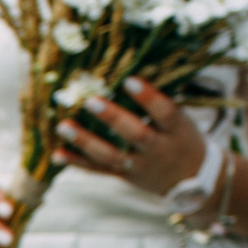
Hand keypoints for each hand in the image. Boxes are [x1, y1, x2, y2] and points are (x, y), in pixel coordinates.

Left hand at [55, 78, 207, 198]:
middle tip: (90, 101)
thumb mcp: (182, 119)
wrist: (191, 180)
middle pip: (135, 135)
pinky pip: (98, 170)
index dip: (148, 98)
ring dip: (85, 141)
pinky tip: (57, 154)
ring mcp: (138, 165)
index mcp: (176, 130)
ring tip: (63, 126)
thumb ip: (161, 101)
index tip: (129, 80)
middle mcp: (157, 150)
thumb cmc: (183, 137)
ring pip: (110, 155)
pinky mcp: (123, 175)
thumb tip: (135, 67)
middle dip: (112, 118)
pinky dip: (77, 163)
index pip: (164, 112)